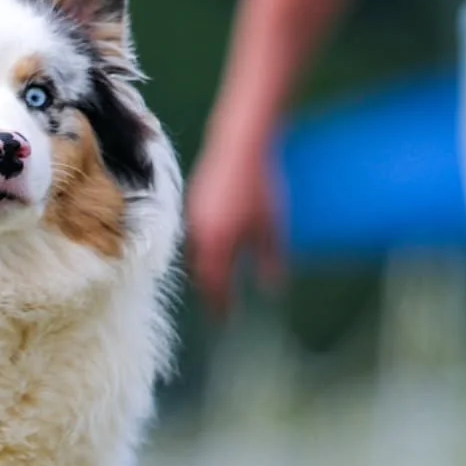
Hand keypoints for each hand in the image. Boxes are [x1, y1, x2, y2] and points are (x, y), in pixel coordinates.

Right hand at [185, 139, 285, 318]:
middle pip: (200, 273)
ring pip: (195, 254)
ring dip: (205, 269)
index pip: (216, 285)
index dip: (220, 305)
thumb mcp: (272, 226)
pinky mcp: (193, 203)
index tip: (225, 322)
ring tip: (217, 279)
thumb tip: (273, 288)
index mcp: (218, 244)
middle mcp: (200, 235)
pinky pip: (194, 236)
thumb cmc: (260, 185)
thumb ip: (270, 259)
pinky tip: (215, 247)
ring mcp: (193, 218)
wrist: (239, 144)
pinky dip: (203, 249)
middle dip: (210, 290)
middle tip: (220, 305)